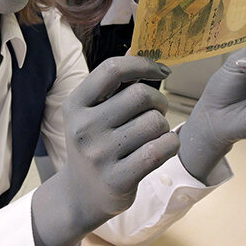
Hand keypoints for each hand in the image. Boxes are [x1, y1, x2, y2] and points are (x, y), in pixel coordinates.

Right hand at [31, 57, 178, 245]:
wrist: (80, 195)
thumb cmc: (94, 144)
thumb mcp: (89, 112)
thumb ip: (112, 86)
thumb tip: (142, 50)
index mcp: (75, 104)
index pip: (113, 69)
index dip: (143, 64)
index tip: (161, 70)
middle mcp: (84, 128)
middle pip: (140, 95)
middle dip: (158, 100)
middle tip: (156, 111)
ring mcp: (100, 155)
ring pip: (154, 122)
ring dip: (163, 125)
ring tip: (154, 132)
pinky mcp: (118, 178)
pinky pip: (160, 149)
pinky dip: (170, 144)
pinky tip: (163, 146)